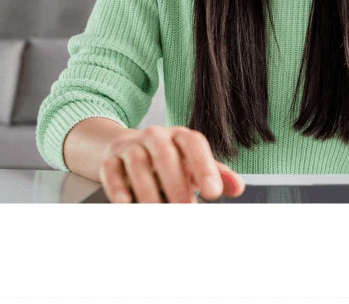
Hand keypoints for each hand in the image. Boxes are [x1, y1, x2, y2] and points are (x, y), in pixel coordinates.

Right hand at [99, 125, 244, 202]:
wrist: (130, 148)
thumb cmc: (171, 160)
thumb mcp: (195, 163)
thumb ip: (218, 175)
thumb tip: (237, 188)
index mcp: (181, 136)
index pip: (194, 145)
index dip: (205, 168)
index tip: (214, 193)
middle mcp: (156, 136)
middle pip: (165, 155)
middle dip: (176, 184)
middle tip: (186, 209)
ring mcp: (131, 147)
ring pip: (138, 164)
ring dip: (148, 190)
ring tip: (158, 212)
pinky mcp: (110, 159)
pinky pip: (111, 171)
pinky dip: (117, 187)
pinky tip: (127, 203)